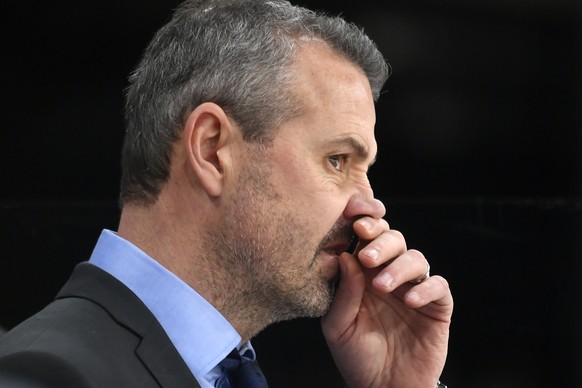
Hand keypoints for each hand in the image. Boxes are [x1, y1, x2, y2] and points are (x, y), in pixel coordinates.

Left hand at [321, 216, 452, 387]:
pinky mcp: (436, 306)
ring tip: (382, 286)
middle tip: (366, 255)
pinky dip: (426, 288)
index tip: (353, 215)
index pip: (367, 236)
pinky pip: (438, 285)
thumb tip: (346, 255)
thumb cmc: (356, 356)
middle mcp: (389, 274)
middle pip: (393, 239)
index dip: (364, 218)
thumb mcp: (338, 326)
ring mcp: (414, 288)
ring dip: (399, 267)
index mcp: (363, 273)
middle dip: (380, 241)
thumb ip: (343, 292)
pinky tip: (410, 300)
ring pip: (416, 258)